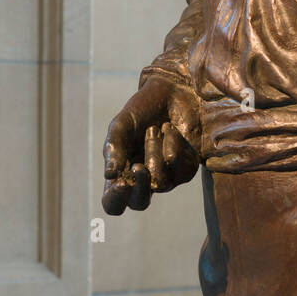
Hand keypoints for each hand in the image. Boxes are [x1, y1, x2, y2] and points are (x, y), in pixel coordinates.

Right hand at [102, 76, 200, 215]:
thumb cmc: (143, 109)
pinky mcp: (186, 168)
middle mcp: (143, 180)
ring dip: (154, 152)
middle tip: (138, 167)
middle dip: (139, 187)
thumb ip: (114, 148)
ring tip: (154, 129)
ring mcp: (167, 176)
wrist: (174, 91)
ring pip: (160, 182)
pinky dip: (171, 144)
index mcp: (121, 173)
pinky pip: (178, 167)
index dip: (115, 199)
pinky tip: (169, 129)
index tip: (121, 182)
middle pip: (139, 203)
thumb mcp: (122, 125)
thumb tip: (109, 176)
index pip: (113, 203)